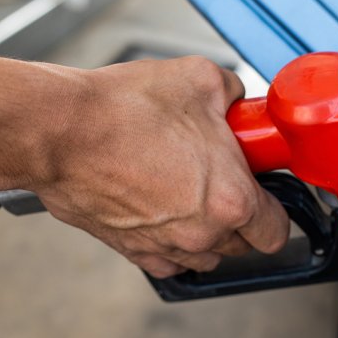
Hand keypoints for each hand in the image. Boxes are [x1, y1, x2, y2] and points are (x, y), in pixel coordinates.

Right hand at [30, 56, 289, 277]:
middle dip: (242, 216)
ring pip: (206, 254)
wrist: (60, 130)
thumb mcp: (202, 79)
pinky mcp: (131, 250)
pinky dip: (172, 241)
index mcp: (231, 199)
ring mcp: (166, 246)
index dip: (275, 208)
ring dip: (208, 230)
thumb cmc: (124, 109)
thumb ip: (236, 95)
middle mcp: (202, 233)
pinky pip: (168, 259)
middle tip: (225, 178)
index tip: (265, 191)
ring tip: (190, 189)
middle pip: (244, 244)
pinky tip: (163, 206)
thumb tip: (238, 103)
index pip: (277, 230)